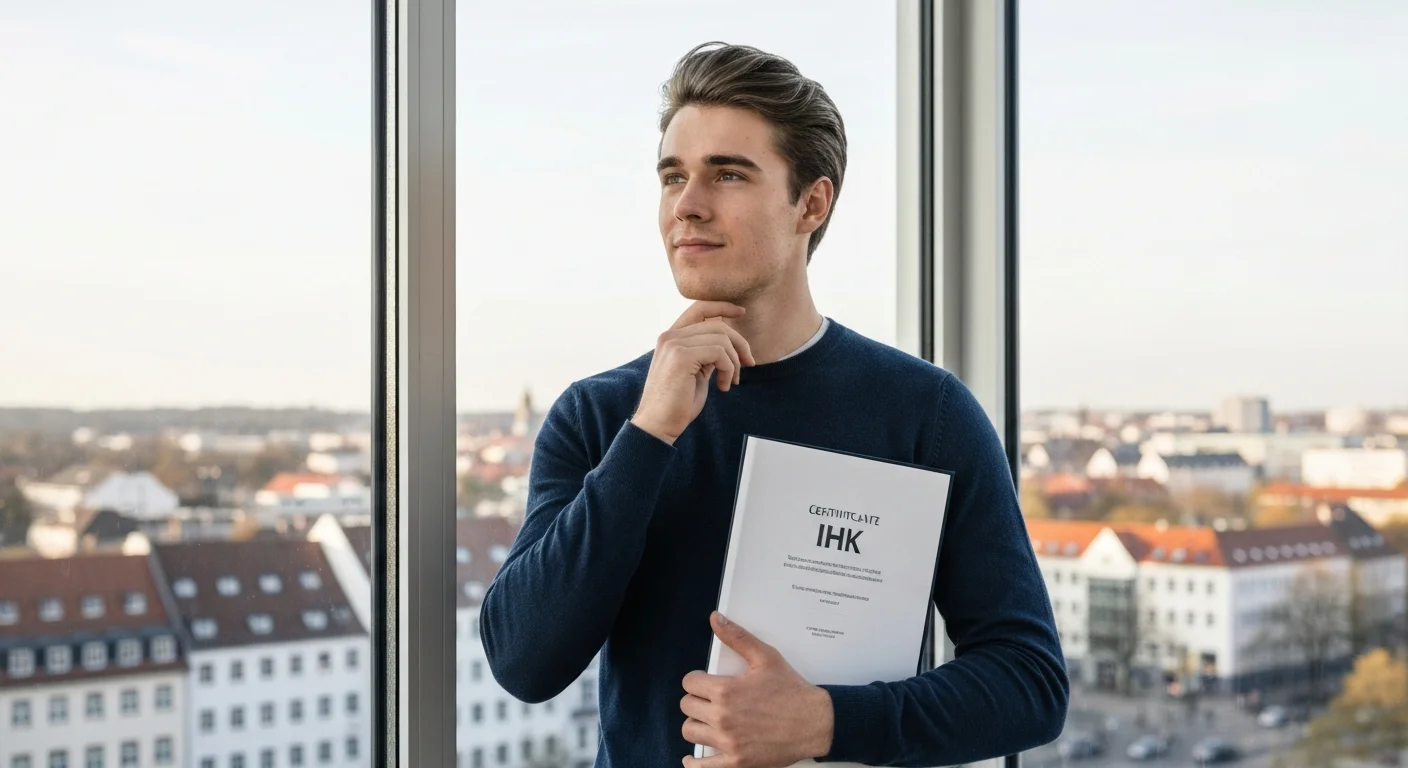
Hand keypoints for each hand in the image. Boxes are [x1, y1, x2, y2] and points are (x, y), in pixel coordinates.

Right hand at [631, 301, 756, 444]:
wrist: (658, 425)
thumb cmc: (677, 404)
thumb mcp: (695, 372)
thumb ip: (706, 354)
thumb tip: (728, 345)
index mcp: (671, 338)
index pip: (699, 308)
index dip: (723, 307)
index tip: (742, 313)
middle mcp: (670, 336)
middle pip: (717, 325)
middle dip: (739, 344)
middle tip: (748, 364)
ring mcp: (674, 344)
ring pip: (721, 338)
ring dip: (734, 362)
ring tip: (730, 381)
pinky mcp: (681, 357)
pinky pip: (719, 352)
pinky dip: (729, 369)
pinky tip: (723, 386)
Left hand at [680, 611, 833, 766]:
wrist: (815, 722)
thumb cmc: (792, 690)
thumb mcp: (766, 657)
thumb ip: (737, 637)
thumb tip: (715, 619)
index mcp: (726, 691)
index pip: (689, 683)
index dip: (696, 680)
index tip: (704, 682)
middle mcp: (723, 717)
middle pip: (687, 706)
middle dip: (696, 700)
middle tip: (709, 699)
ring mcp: (728, 741)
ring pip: (690, 731)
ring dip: (696, 724)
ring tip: (708, 720)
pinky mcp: (736, 761)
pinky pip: (702, 767)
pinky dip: (694, 763)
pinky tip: (693, 758)